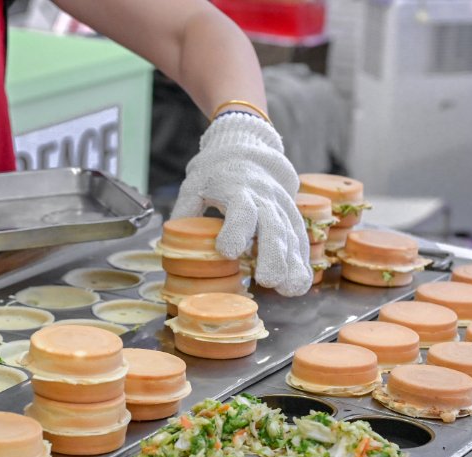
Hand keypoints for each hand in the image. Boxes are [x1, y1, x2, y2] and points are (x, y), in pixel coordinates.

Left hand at [172, 113, 311, 296]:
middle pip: (273, 226)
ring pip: (290, 235)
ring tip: (289, 289)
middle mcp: (264, 198)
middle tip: (267, 280)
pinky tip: (299, 284)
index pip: (241, 209)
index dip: (236, 230)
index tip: (228, 252)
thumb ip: (185, 212)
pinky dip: (301, 262)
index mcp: (237, 188)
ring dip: (291, 264)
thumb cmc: (216, 174)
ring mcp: (282, 208)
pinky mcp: (292, 217)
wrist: (248, 152)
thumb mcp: (194, 185)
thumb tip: (170, 243)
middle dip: (272, 254)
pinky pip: (300, 239)